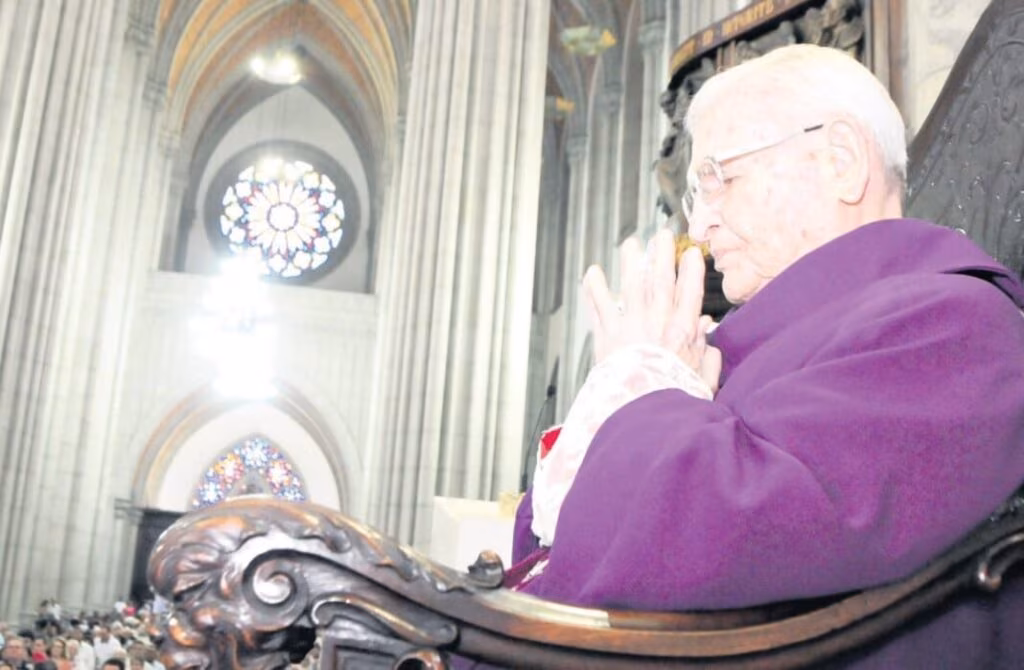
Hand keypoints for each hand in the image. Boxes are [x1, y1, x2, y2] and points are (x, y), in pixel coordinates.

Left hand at [583, 229, 721, 389]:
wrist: (638, 414)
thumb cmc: (672, 401)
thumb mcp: (702, 381)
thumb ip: (708, 357)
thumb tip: (708, 335)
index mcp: (683, 334)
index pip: (690, 294)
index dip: (692, 271)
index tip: (692, 253)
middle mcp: (657, 324)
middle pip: (661, 281)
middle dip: (662, 255)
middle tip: (662, 236)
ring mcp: (631, 328)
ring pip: (631, 286)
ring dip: (630, 263)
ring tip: (630, 244)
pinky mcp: (607, 337)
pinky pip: (599, 307)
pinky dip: (594, 289)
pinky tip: (591, 273)